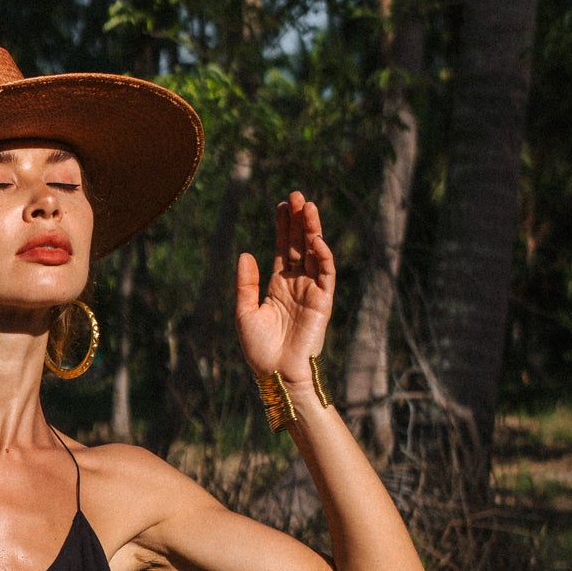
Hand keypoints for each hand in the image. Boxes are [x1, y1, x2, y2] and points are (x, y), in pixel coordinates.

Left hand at [235, 190, 335, 386]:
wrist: (276, 374)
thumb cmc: (259, 350)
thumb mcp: (245, 313)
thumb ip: (246, 284)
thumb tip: (246, 253)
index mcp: (278, 287)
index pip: (283, 250)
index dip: (283, 228)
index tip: (282, 205)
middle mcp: (297, 285)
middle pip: (299, 246)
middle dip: (299, 221)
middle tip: (297, 196)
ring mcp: (311, 292)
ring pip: (314, 254)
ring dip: (312, 230)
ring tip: (307, 207)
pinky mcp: (323, 302)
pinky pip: (326, 274)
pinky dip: (323, 256)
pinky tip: (316, 239)